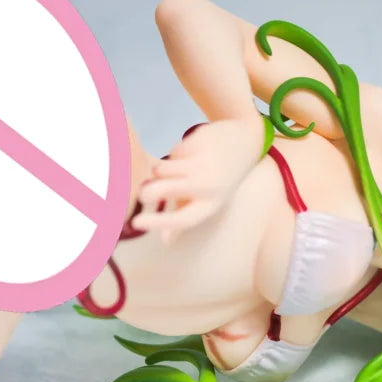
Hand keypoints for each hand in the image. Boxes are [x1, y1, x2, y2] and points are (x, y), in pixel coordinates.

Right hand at [130, 119, 262, 241]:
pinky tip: (191, 153)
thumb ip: (185, 215)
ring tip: (175, 170)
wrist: (245, 140)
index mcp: (212, 205)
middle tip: (143, 193)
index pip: (183, 219)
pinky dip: (176, 155)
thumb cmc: (221, 177)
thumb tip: (165, 241)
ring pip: (162, 169)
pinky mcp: (198, 143)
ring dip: (161, 171)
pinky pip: (172, 153)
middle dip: (147, 192)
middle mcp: (209, 186)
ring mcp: (203, 163)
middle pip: (164, 189)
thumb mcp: (210, 199)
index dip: (159, 223)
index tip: (136, 223)